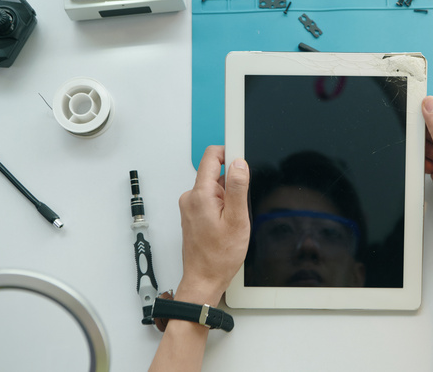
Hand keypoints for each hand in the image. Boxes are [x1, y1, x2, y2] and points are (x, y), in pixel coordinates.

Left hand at [176, 146, 249, 305]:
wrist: (204, 279)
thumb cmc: (218, 256)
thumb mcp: (237, 220)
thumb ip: (238, 188)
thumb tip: (239, 163)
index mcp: (200, 195)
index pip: (211, 156)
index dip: (230, 153)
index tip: (242, 160)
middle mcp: (191, 198)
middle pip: (215, 172)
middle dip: (232, 182)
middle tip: (241, 204)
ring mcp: (190, 206)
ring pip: (214, 187)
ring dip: (228, 197)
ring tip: (233, 219)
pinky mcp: (193, 214)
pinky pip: (210, 199)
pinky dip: (222, 206)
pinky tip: (226, 223)